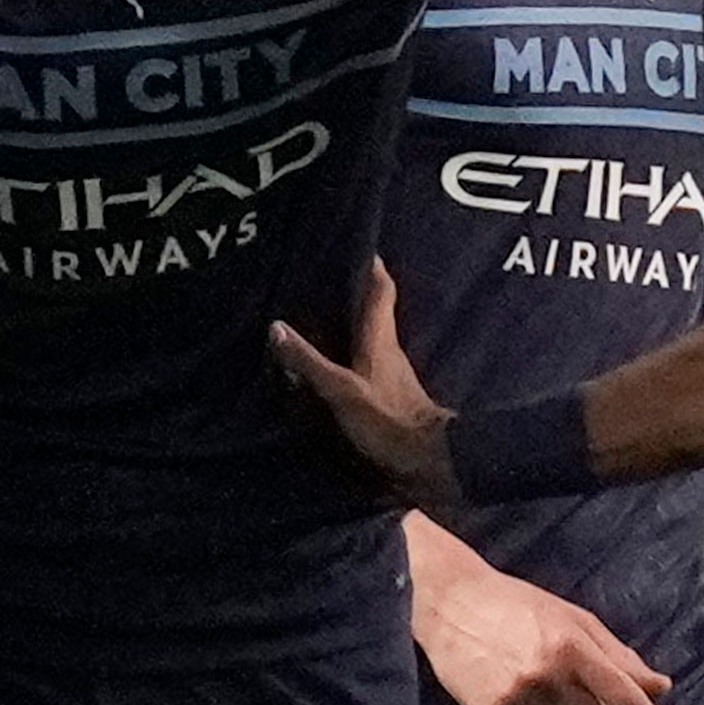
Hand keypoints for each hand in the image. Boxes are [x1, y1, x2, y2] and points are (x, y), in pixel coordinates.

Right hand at [267, 263, 457, 506]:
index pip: (380, 289)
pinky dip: (344, 354)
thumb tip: (276, 326)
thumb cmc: (388, 421)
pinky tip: (325, 359)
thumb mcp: (342, 390)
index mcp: (381, 338)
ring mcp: (388, 372)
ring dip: (345, 323)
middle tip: (319, 273)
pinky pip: (360, 362)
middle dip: (350, 290)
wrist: (427, 463)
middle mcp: (387, 349)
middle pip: (371, 309)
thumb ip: (309, 361)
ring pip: (365, 335)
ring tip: (313, 311)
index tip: (354, 241)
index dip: (370, 264)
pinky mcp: (385, 395)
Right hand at [414, 550, 673, 704]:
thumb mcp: (574, 619)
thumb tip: (659, 686)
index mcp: (570, 647)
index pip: (622, 697)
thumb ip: (618, 655)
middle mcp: (544, 678)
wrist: (449, 604)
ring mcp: (515, 701)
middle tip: (590, 699)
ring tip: (559, 701)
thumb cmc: (518, 605)